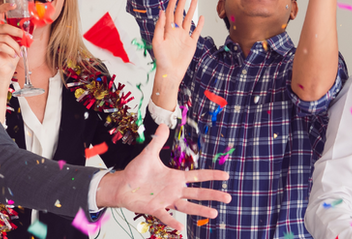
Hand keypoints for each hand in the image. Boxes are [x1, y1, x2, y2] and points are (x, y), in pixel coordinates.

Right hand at [0, 3, 22, 80]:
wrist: (6, 68)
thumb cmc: (12, 54)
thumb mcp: (19, 42)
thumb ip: (21, 34)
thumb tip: (28, 29)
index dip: (5, 7)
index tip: (14, 5)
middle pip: (4, 27)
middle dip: (17, 33)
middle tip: (24, 39)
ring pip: (5, 38)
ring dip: (15, 46)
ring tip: (17, 52)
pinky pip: (2, 46)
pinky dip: (10, 51)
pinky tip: (12, 55)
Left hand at [97, 124, 229, 229]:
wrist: (122, 185)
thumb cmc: (137, 171)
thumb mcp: (149, 153)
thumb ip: (158, 141)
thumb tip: (164, 124)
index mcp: (175, 177)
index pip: (197, 176)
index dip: (211, 175)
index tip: (226, 176)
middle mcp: (174, 190)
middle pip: (198, 193)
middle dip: (213, 195)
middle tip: (228, 198)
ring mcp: (166, 200)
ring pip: (187, 206)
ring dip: (200, 209)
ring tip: (215, 213)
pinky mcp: (155, 208)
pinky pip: (166, 216)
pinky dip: (173, 221)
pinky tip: (181, 227)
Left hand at [153, 0, 203, 83]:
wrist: (170, 72)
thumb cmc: (161, 59)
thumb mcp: (157, 41)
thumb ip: (160, 26)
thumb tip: (161, 11)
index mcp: (167, 29)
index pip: (170, 12)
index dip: (172, 1)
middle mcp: (175, 31)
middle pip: (179, 12)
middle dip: (182, 1)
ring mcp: (184, 36)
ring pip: (188, 19)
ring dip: (191, 9)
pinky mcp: (191, 43)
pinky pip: (196, 31)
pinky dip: (198, 24)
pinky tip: (201, 17)